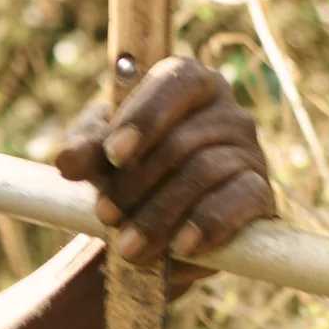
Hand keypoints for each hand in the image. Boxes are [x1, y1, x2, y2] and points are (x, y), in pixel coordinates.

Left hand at [52, 55, 275, 284]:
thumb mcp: (101, 159)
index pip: (175, 81)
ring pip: (205, 172)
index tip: (114, 155)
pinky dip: (209, 223)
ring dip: (160, 214)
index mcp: (189, 84)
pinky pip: (240, 199)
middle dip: (136, 183)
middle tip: (105, 216)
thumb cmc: (129, 175)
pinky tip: (183, 246)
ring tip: (128, 247)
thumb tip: (68, 160)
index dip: (145, 116)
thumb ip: (85, 151)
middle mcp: (226, 111)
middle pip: (181, 140)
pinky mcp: (260, 192)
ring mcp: (249, 150)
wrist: (159, 228)